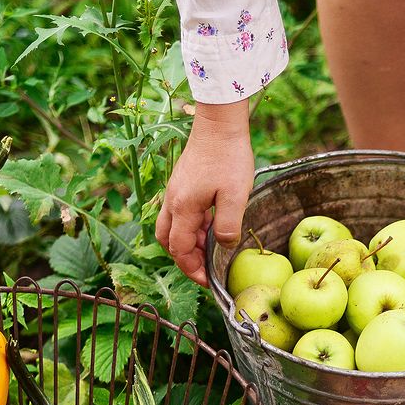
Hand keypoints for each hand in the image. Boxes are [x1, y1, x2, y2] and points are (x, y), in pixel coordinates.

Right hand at [156, 100, 254, 285]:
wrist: (219, 123)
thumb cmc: (229, 156)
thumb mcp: (236, 195)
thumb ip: (227, 225)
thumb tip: (223, 247)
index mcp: (183, 208)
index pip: (179, 250)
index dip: (193, 270)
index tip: (210, 281)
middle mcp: (172, 202)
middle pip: (168, 241)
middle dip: (185, 259)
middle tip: (207, 269)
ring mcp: (175, 191)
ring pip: (171, 227)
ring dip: (188, 242)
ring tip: (212, 248)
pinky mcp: (182, 184)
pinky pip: (179, 214)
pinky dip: (191, 226)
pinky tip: (212, 224)